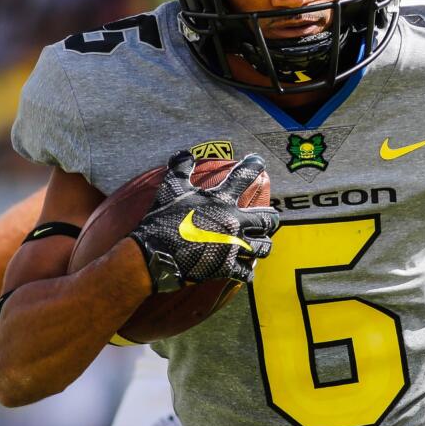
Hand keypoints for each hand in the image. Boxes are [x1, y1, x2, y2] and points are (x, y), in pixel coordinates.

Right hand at [129, 151, 278, 288]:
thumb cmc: (162, 219)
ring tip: (262, 244)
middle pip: (266, 219)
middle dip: (271, 218)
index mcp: (221, 200)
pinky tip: (247, 272)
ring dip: (263, 245)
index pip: (243, 177)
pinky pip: (246, 272)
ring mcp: (232, 246)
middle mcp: (233, 222)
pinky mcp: (226, 268)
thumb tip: (184, 153)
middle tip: (271, 218)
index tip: (259, 162)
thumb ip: (181, 169)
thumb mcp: (170, 189)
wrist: (153, 253)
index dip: (254, 166)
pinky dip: (247, 273)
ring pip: (263, 247)